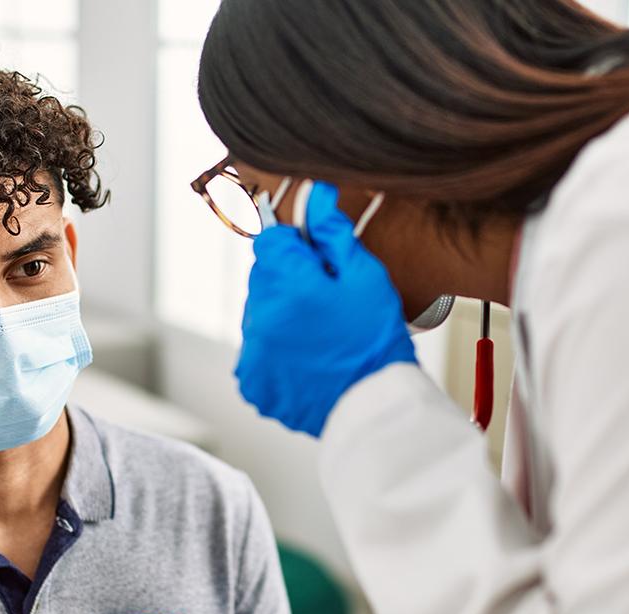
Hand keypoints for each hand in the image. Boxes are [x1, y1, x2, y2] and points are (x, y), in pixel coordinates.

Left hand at [238, 182, 417, 436]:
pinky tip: (307, 359)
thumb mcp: (364, 277)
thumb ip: (332, 233)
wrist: (375, 408)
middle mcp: (260, 318)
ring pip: (259, 314)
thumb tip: (314, 191)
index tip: (318, 264)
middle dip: (289, 282)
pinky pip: (257, 350)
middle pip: (263, 278)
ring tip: (320, 337)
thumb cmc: (376, 339)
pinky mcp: (253, 383)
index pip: (269, 241)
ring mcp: (252, 354)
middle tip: (326, 305)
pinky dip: (276, 351)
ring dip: (281, 316)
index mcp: (287, 285)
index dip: (296, 248)